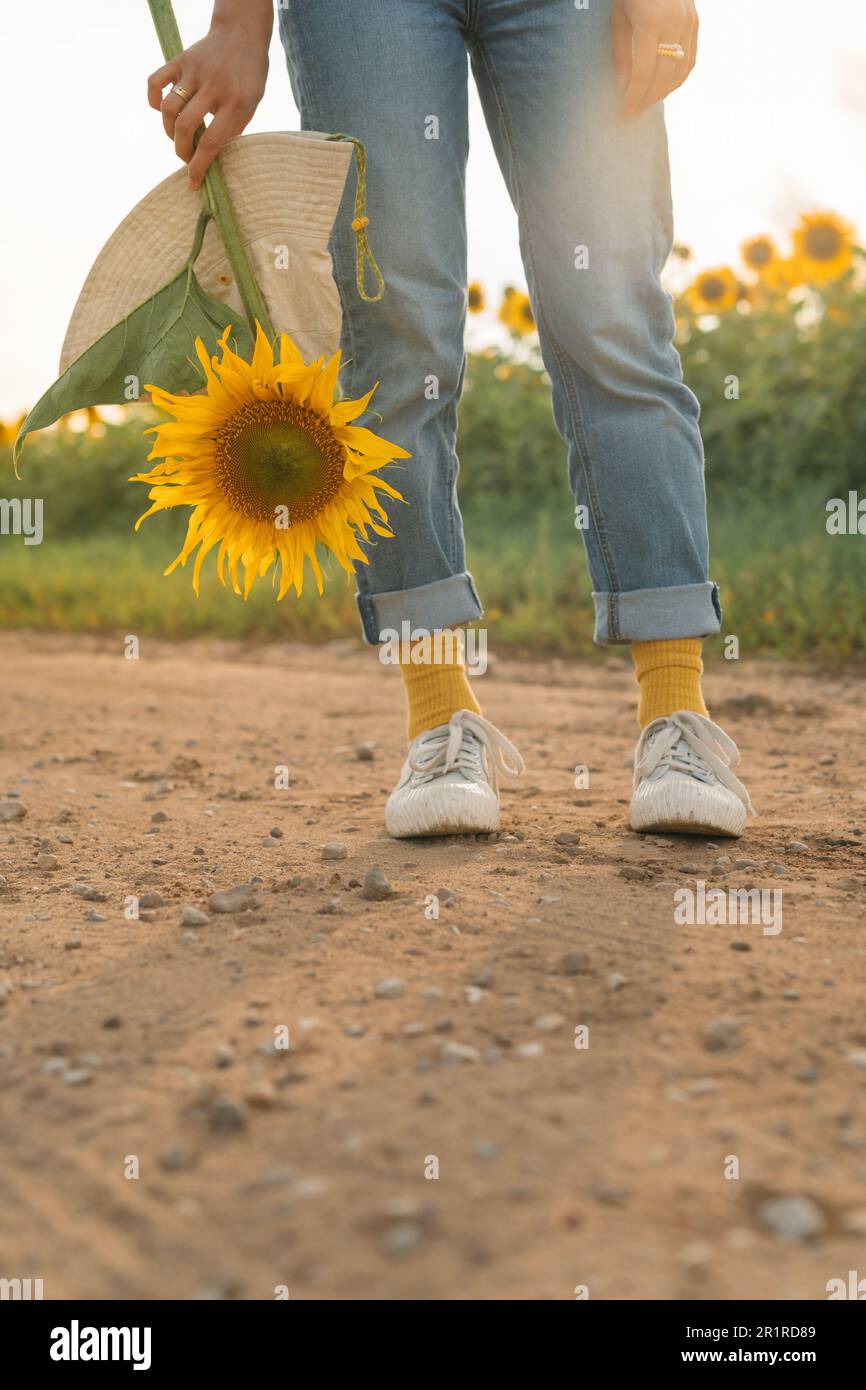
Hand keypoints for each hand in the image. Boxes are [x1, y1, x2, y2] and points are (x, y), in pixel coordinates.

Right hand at [147, 21, 269, 189]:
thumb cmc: (249, 76)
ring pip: (168, 109)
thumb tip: (212, 159)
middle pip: (185, 127)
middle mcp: (213, 86)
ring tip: (177, 137)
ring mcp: (194, 71)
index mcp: (235, 102)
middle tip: (185, 157)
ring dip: (168, 131)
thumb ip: (233, 128)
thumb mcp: (251, 104)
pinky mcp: (180, 60)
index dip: (199, 166)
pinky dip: (153, 101)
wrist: (242, 33)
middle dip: (181, 151)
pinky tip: (161, 110)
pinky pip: (155, 83)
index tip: (192, 182)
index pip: (212, 142)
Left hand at [612, 0, 698, 118]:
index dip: (635, 97)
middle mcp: (674, 23)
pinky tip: (665, 86)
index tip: (627, 112)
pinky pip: (690, 59)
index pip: (643, 73)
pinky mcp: (696, 22)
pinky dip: (678, 78)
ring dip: (664, 92)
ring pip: (680, 71)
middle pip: (663, 76)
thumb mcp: (618, 17)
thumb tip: (625, 86)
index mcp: (650, 22)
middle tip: (635, 111)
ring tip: (648, 101)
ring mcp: (689, 22)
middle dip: (648, 98)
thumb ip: (622, 52)